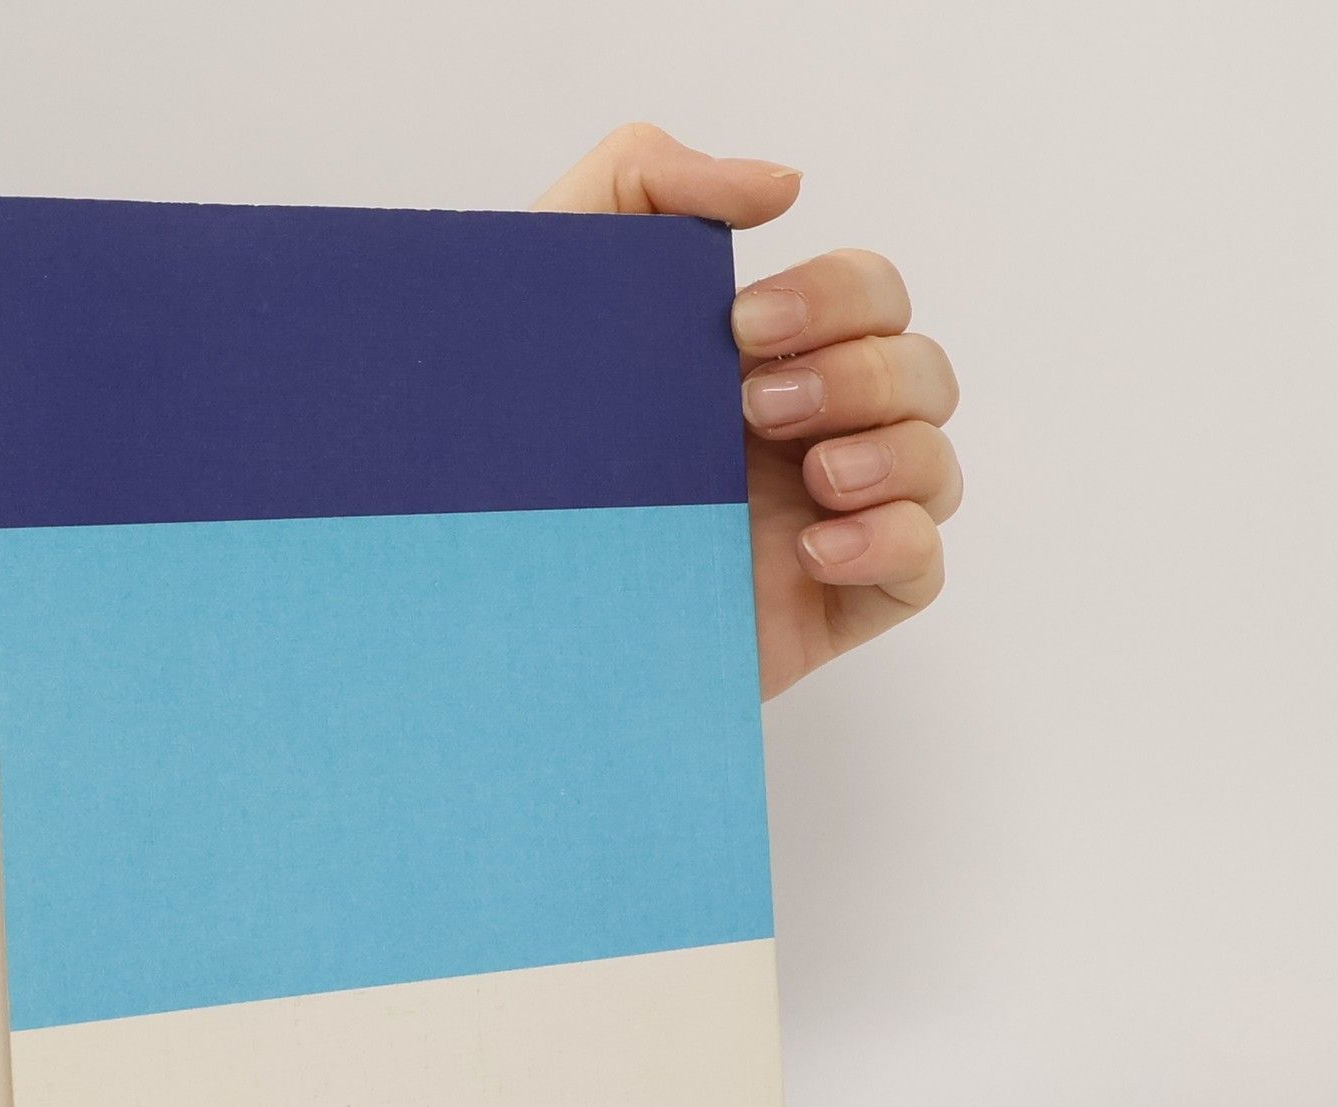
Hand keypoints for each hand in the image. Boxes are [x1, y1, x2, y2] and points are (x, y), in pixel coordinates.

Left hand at [536, 125, 960, 697]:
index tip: (740, 327)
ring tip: (813, 478)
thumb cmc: (505, 444)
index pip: (869, 297)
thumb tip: (783, 185)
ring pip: (936, 466)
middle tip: (757, 409)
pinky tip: (814, 549)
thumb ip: (645, 180)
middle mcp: (800, 441)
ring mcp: (817, 527)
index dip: (838, 296)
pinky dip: (893, 543)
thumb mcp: (551, 276)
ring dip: (895, 455)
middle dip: (862, 375)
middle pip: (921, 373)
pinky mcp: (820, 610)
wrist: (485, 597)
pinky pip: (922, 569)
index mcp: (759, 363)